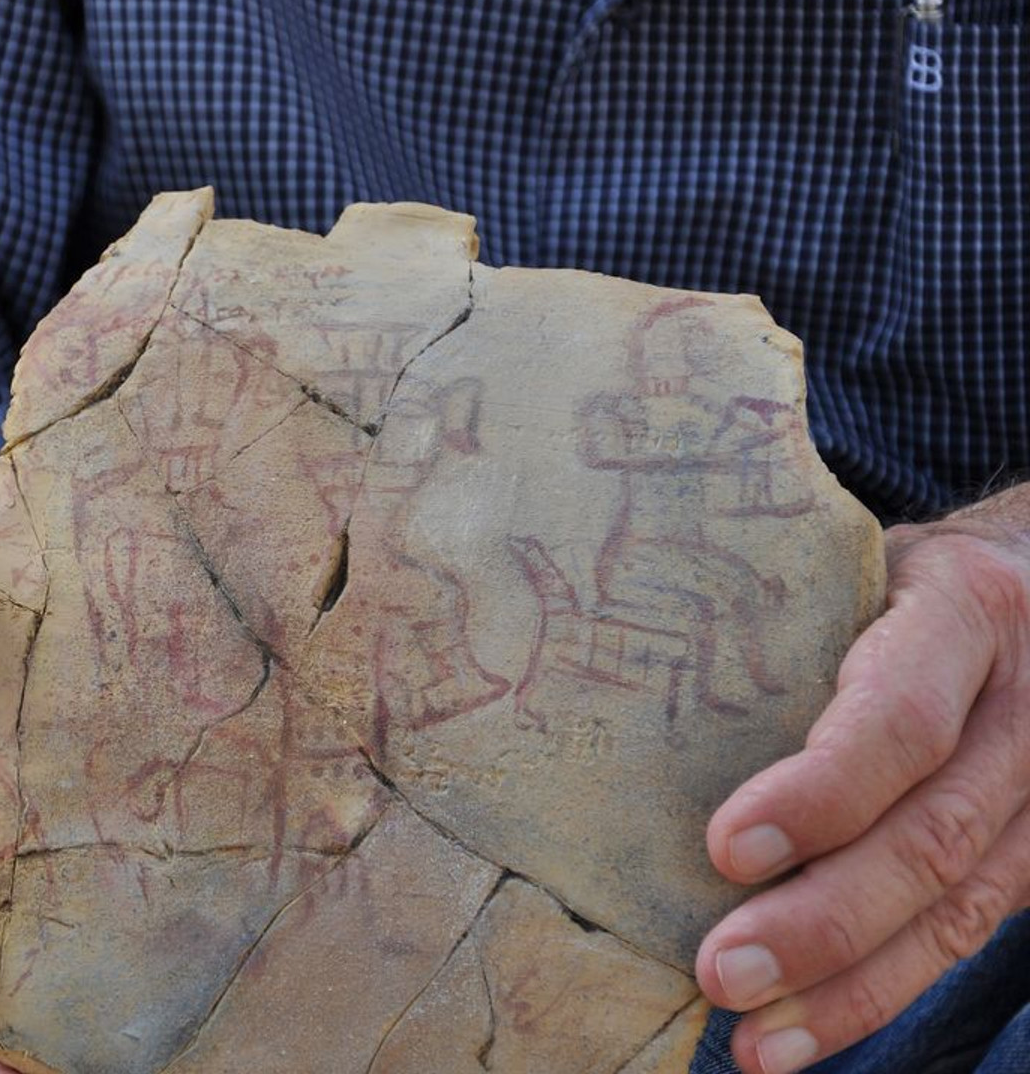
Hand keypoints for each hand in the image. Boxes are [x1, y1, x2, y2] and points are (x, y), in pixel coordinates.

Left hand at [695, 487, 1029, 1073]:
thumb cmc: (895, 574)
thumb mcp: (852, 561)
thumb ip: (776, 611)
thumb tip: (600, 647)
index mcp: (966, 612)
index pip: (900, 717)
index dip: (820, 791)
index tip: (725, 847)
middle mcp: (1025, 708)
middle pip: (933, 832)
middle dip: (825, 918)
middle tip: (722, 971)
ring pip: (960, 906)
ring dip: (852, 987)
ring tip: (756, 1039)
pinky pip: (967, 934)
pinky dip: (881, 993)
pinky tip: (801, 1036)